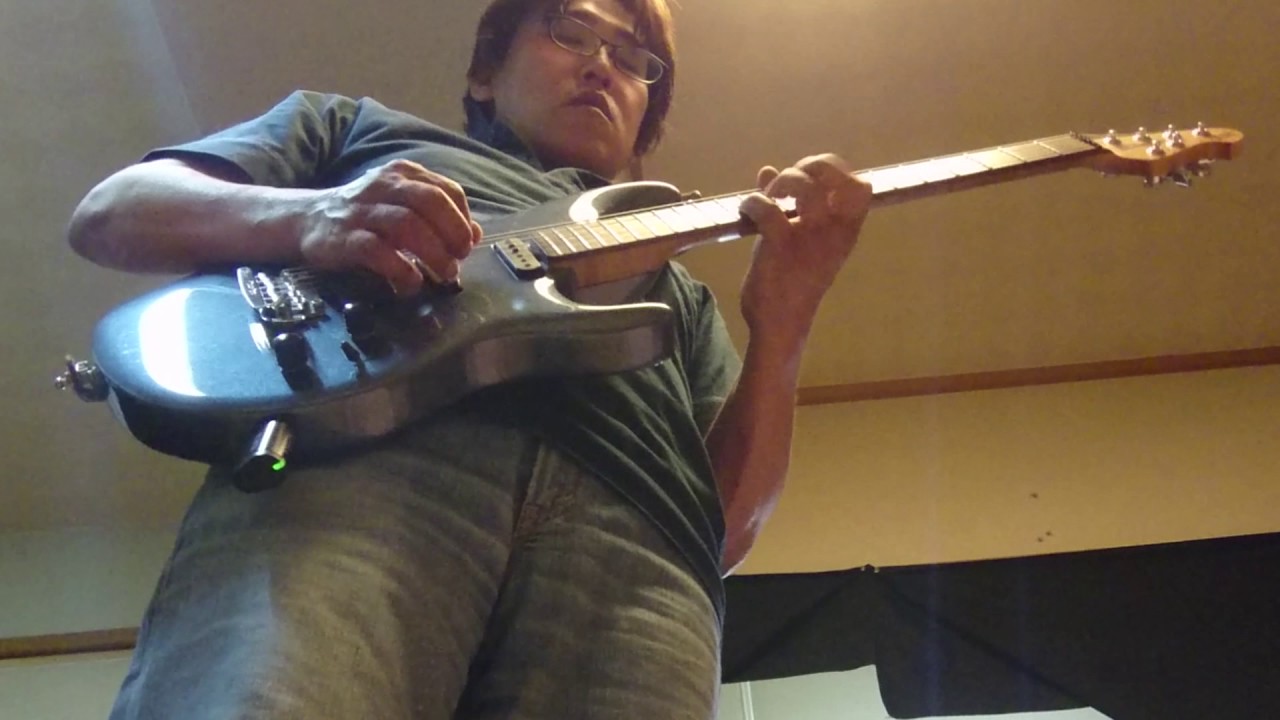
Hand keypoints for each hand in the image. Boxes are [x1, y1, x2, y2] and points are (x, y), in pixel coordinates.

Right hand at [298, 159, 481, 294]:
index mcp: (403, 174)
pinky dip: (401, 270)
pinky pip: (378, 251)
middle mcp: (384, 185)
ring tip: (445, 274)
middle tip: (460, 258)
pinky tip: (411, 283)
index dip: (463, 219)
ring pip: (407, 224)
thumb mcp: (401, 204)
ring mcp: (363, 210)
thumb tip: (475, 234)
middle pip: (430, 201)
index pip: (447, 190)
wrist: (307, 218)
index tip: (467, 244)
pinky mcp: (345, 237)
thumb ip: (438, 215)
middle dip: (453, 232)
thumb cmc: (365, 214)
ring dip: (433, 252)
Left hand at [737, 153, 871, 344]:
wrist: (781, 324)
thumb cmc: (792, 284)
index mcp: (845, 233)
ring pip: (807, 188)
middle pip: (838, 178)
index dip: (836, 170)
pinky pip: (769, 210)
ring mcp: (810, 239)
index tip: (811, 175)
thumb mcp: (797, 241)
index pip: (861, 188)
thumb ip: (787, 204)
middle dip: (810, 168)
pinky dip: (753, 203)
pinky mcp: (782, 247)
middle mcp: (834, 233)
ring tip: (770, 196)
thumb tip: (767, 171)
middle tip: (787, 184)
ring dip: (784, 182)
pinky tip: (746, 211)